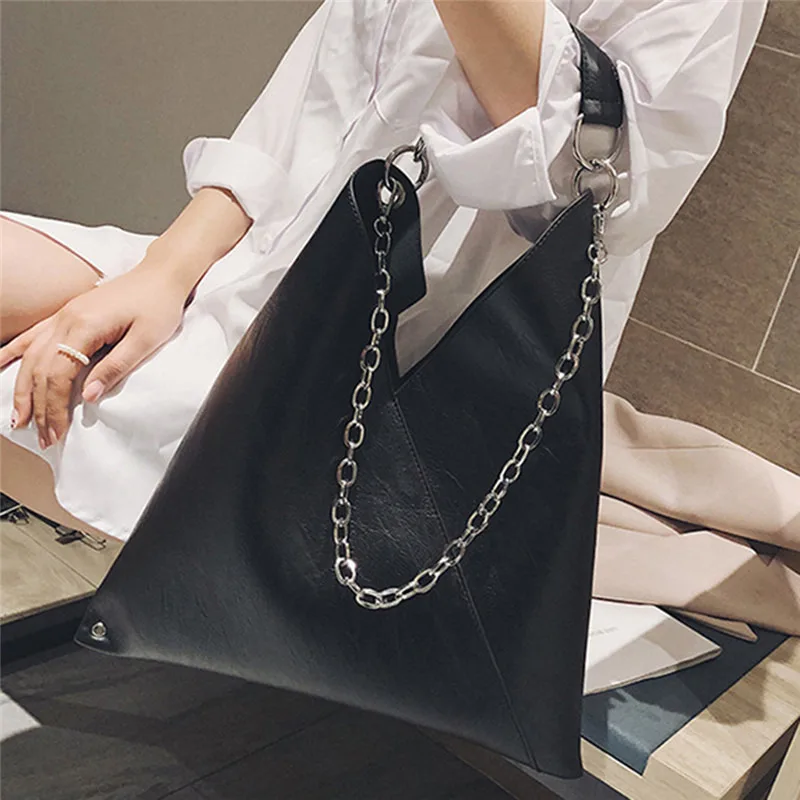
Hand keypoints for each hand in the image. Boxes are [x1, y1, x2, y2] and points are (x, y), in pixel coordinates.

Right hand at [0, 261, 190, 448]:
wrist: (161, 274)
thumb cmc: (159, 306)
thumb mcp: (146, 341)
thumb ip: (116, 367)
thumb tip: (88, 397)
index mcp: (86, 327)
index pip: (59, 375)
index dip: (54, 406)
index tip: (57, 432)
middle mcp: (66, 319)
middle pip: (41, 369)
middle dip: (38, 406)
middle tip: (41, 436)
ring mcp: (63, 315)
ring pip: (32, 355)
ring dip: (23, 388)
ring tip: (19, 417)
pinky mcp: (67, 313)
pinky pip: (33, 335)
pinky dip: (13, 352)